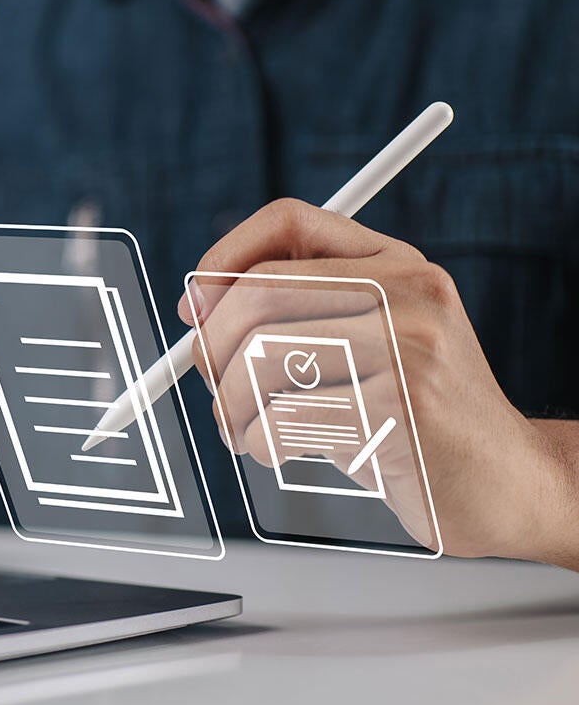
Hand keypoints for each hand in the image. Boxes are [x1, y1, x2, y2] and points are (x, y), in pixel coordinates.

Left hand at [178, 199, 575, 564]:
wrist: (508, 484)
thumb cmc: (416, 417)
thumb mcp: (371, 342)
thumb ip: (300, 313)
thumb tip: (198, 312)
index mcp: (393, 262)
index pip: (289, 221)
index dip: (224, 258)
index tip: (195, 309)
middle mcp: (407, 290)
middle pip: (260, 292)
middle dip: (212, 348)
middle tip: (211, 388)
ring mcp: (410, 346)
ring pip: (261, 357)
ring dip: (230, 407)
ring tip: (244, 430)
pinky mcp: (403, 409)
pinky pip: (285, 417)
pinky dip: (260, 443)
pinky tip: (278, 451)